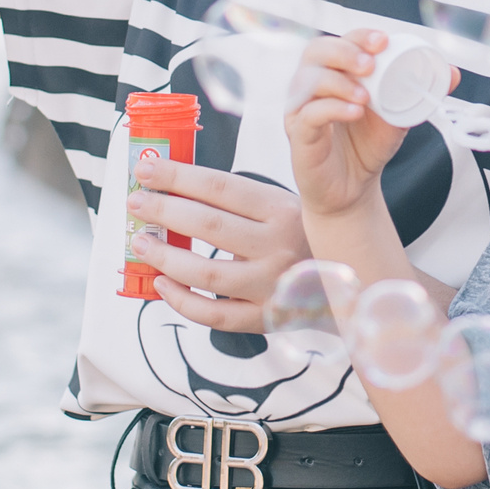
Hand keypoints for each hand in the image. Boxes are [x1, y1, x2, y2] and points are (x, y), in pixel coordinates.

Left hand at [127, 156, 310, 332]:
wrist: (354, 282)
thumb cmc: (305, 236)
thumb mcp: (286, 205)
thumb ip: (241, 200)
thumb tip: (175, 186)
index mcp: (282, 209)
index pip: (220, 187)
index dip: (178, 176)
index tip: (147, 170)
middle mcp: (279, 246)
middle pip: (209, 225)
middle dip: (163, 210)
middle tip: (135, 203)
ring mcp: (272, 285)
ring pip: (205, 274)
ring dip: (165, 257)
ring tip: (141, 244)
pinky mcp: (265, 318)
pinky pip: (215, 316)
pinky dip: (182, 301)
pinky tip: (162, 285)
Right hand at [283, 31, 415, 218]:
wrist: (353, 189)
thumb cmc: (369, 145)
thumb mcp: (399, 115)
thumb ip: (420, 93)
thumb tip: (453, 72)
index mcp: (336, 72)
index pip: (340, 41)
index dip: (359, 36)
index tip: (383, 41)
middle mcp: (312, 84)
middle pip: (316, 51)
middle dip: (344, 51)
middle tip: (370, 64)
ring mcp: (301, 108)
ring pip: (308, 80)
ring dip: (339, 82)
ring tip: (365, 96)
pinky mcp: (298, 133)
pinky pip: (308, 113)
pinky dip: (332, 108)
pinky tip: (354, 111)